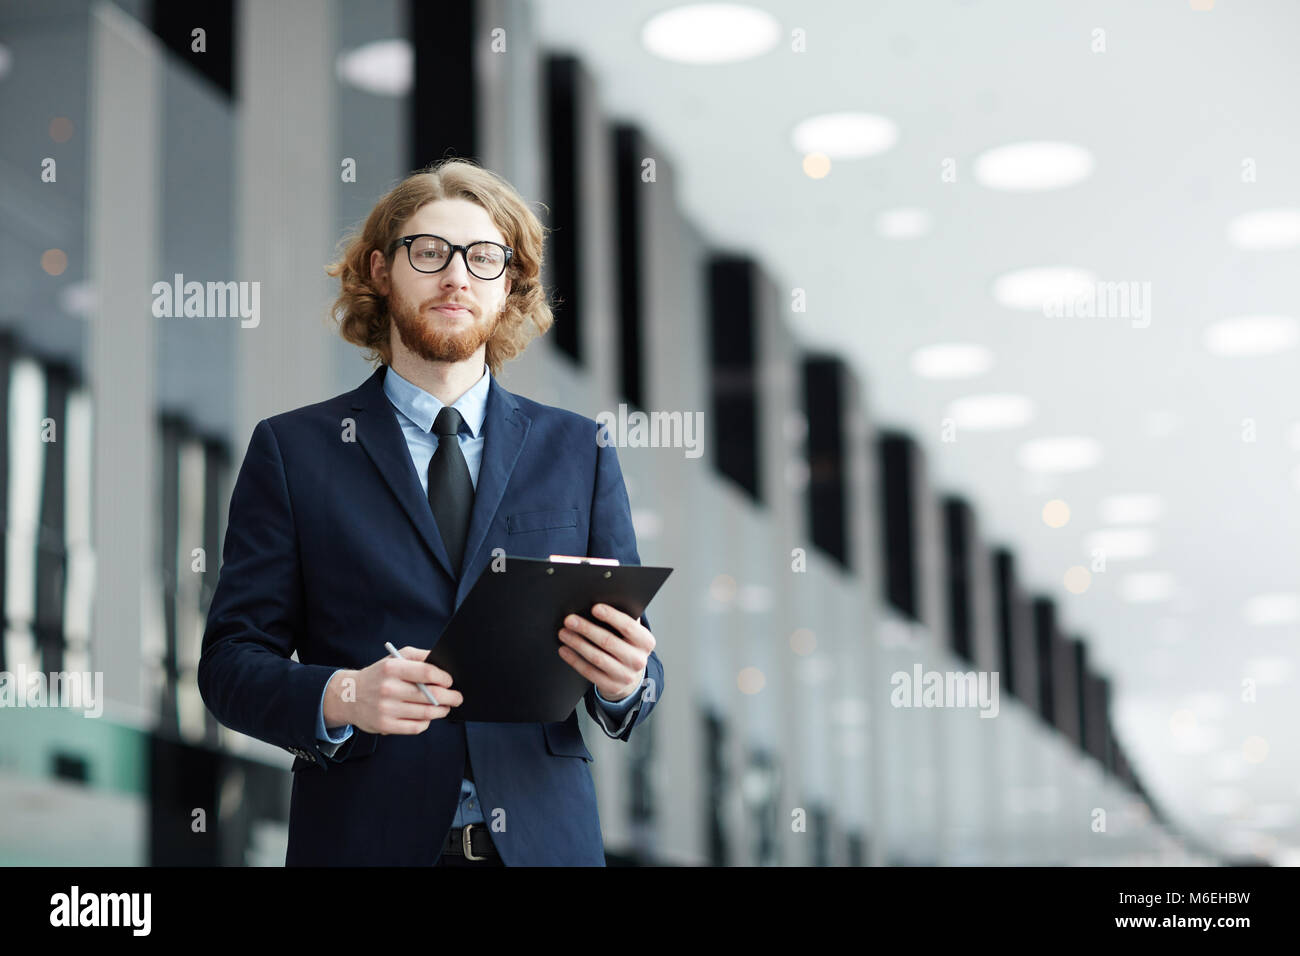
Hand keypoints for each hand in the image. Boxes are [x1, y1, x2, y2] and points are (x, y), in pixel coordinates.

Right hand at [324, 646, 463, 734]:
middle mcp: (388, 688)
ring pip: (426, 713)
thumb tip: (443, 662)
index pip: (427, 673)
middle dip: (450, 697)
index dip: (444, 678)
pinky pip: (415, 727)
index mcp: (392, 668)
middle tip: (457, 698)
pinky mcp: (385, 726)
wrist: (349, 696)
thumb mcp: (396, 658)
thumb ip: (420, 657)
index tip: (450, 681)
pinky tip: (427, 717)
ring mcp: (386, 709)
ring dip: (441, 711)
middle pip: (431, 696)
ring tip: (445, 707)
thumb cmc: (379, 676)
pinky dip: (426, 723)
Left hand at [557, 604, 653, 701]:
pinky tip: (565, 650)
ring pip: (596, 657)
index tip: (594, 608)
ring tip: (564, 633)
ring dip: (577, 643)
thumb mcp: (632, 634)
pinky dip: (574, 660)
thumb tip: (603, 601)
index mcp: (646, 642)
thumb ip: (623, 620)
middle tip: (570, 620)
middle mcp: (638, 660)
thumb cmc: (627, 647)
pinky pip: (589, 671)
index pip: (628, 626)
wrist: (630, 676)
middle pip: (608, 641)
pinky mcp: (611, 686)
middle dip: (586, 629)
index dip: (611, 616)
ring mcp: (625, 675)